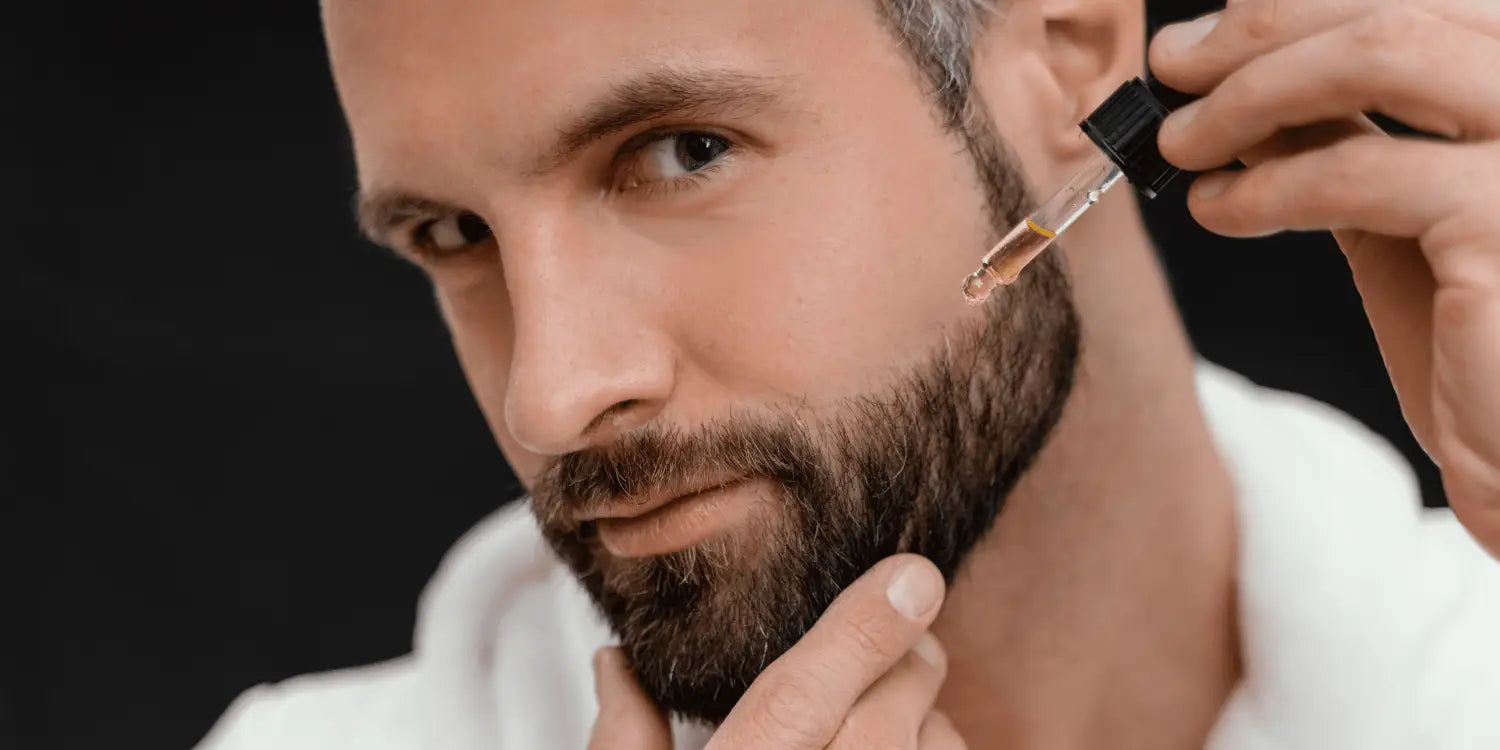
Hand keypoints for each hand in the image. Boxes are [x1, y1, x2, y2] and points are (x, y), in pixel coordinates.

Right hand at [587, 555, 966, 748]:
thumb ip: (621, 740)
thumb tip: (616, 661)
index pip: (797, 704)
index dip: (862, 631)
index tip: (913, 574)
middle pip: (882, 725)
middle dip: (905, 660)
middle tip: (902, 621)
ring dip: (924, 716)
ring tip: (891, 700)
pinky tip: (905, 746)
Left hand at [1150, 0, 1499, 558]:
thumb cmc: (1484, 346)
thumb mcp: (1408, 216)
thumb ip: (1352, 141)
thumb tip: (1249, 81)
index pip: (1421, 3)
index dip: (1301, 8)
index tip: (1209, 38)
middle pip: (1398, 10)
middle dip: (1262, 32)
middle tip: (1173, 67)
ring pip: (1380, 55)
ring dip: (1252, 92)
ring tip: (1179, 143)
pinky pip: (1359, 169)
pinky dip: (1266, 184)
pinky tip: (1217, 209)